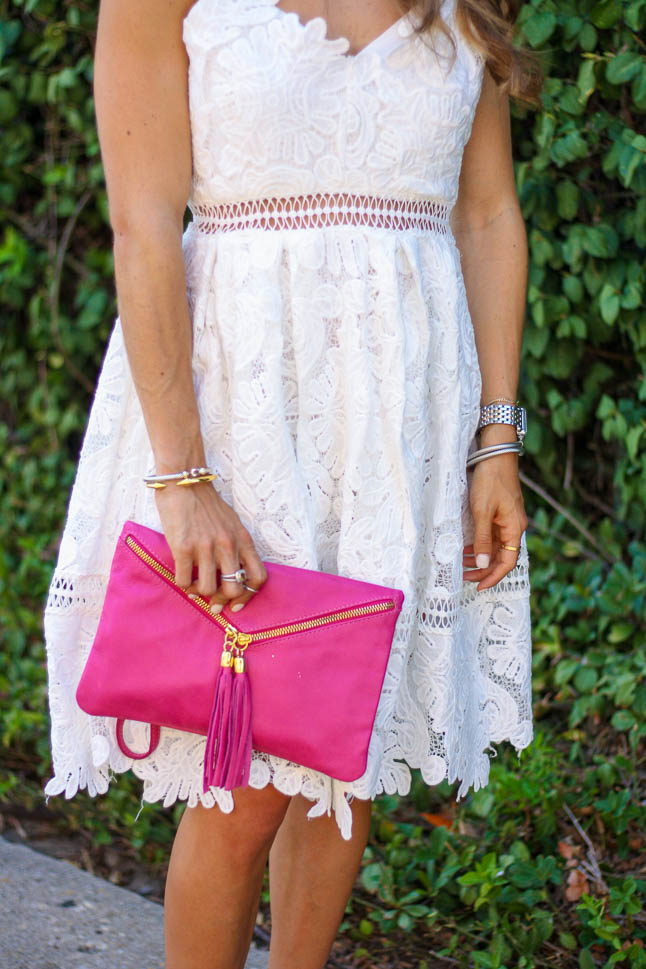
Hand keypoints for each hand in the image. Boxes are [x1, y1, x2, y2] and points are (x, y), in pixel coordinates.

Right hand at [154, 481, 266, 612]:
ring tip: (194, 584)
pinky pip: (184, 580)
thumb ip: (236, 547)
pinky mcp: (182, 547)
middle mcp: (227, 545)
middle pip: (234, 589)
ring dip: (200, 592)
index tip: (236, 604)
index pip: (258, 577)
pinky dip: (183, 584)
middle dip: (222, 599)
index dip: (249, 596)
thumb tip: (233, 575)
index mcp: (243, 539)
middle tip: (212, 599)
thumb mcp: (232, 523)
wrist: (184, 482)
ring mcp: (205, 547)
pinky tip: (182, 576)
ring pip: (208, 589)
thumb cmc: (207, 505)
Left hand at [463, 451, 527, 591]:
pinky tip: (467, 548)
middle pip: (502, 558)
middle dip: (484, 570)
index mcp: (514, 529)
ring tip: (461, 563)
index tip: (478, 586)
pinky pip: (492, 536)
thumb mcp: (482, 512)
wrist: (495, 455)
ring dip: (480, 558)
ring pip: (496, 548)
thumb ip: (482, 540)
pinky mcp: (500, 514)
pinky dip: (480, 545)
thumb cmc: (490, 481)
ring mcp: (507, 521)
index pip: (508, 563)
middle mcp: (514, 527)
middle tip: (464, 577)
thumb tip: (483, 564)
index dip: (493, 577)